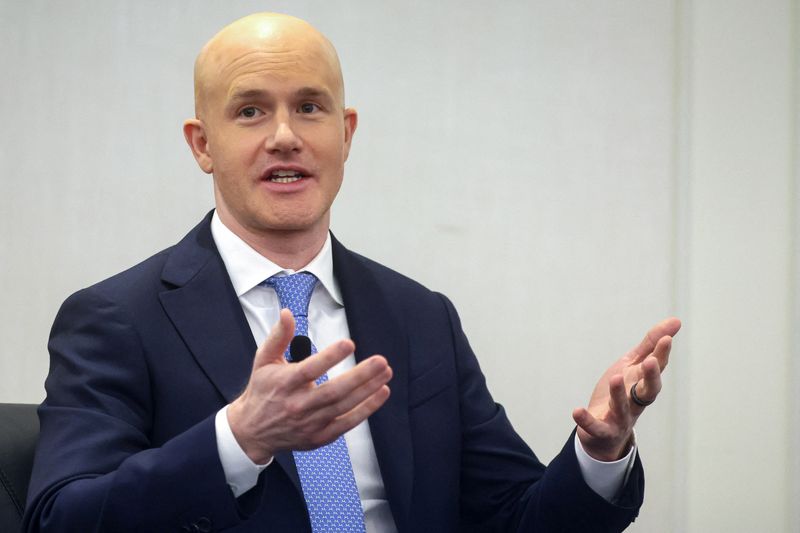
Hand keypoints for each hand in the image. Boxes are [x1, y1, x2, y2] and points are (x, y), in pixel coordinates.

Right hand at [227, 309, 392, 463]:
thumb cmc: (262, 390)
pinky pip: (347, 423)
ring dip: (368, 390)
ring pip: (344, 406)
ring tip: (385, 373)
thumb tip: (287, 313)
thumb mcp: (264, 360)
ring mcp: (310, 423)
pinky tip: (381, 393)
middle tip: (380, 361)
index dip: (330, 357)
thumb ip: (279, 336)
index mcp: (285, 383)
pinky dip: (366, 410)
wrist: (252, 431)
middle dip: (360, 376)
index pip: (309, 369)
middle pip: (333, 391)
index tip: (349, 344)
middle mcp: (298, 405)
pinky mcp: (320, 436)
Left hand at [572, 317, 680, 460]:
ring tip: (615, 377)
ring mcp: (620, 418)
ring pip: (622, 407)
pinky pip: (596, 427)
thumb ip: (650, 345)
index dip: (662, 354)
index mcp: (642, 384)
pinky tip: (576, 411)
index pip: (656, 369)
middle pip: (648, 392)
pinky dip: (587, 420)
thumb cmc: (621, 393)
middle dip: (651, 377)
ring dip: (619, 393)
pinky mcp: (602, 431)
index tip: (666, 339)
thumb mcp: (633, 366)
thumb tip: (676, 321)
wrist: (604, 433)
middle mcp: (635, 402)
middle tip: (651, 362)